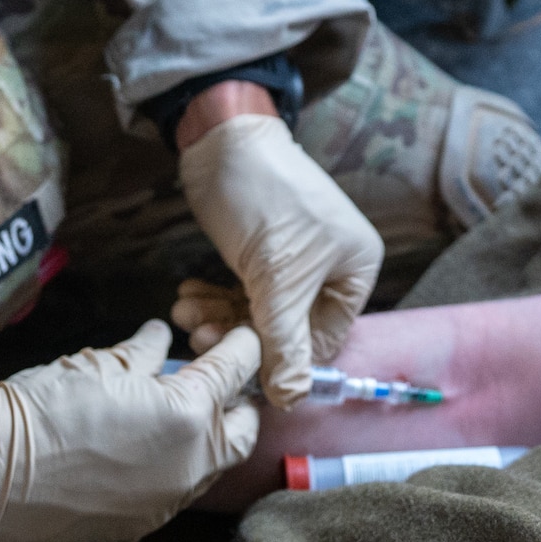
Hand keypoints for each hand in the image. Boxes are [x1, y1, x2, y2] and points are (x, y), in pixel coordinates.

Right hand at [0, 320, 259, 541]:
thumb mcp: (97, 364)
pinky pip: (174, 494)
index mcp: (187, 414)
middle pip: (241, 431)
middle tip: (217, 379)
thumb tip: (160, 339)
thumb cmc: (40, 410)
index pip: (236, 371)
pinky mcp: (139, 528)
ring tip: (177, 412)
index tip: (240, 335)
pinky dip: (172, 468)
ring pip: (210, 467)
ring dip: (205, 438)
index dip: (242, 345)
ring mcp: (167, 503)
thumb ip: (142, 353)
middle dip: (237, 402)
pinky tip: (144, 450)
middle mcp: (190, 465)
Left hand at [179, 113, 382, 406]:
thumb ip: (284, 342)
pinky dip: (215, 297)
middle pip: (288, 327)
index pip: (325, 339)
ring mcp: (294, 260)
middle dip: (240, 334)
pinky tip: (188, 296)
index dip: (283, 358)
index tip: (240, 370)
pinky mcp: (261, 252)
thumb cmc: (266, 199)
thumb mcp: (278, 277)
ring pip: (259, 311)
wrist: (225, 141)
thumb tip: (290, 399)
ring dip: (219, 316)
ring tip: (185, 313)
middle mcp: (331, 268)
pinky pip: (244, 291)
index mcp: (355, 270)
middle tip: (199, 337)